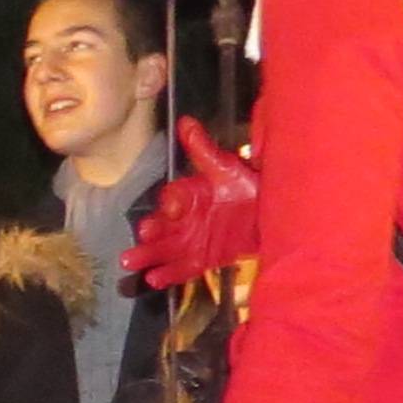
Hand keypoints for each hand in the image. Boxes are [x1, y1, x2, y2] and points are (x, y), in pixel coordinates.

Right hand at [121, 117, 263, 294]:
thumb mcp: (226, 166)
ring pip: (165, 249)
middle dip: (150, 234)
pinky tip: (153, 280)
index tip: (173, 210)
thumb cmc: (246, 185)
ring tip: (132, 263)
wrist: (270, 213)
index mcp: (188, 195)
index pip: (172, 198)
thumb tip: (186, 122)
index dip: (171, 203)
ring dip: (148, 256)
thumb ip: (203, 149)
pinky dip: (168, 274)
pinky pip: (182, 268)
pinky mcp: (201, 259)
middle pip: (161, 227)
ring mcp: (190, 240)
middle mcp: (183, 219)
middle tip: (140, 238)